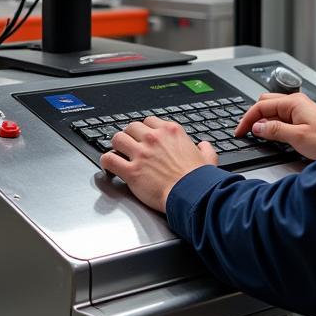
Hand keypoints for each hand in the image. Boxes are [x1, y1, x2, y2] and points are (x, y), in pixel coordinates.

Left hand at [100, 117, 216, 211]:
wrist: (192, 194)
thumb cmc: (199, 178)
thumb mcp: (208, 158)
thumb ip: (205, 149)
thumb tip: (204, 146)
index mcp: (171, 131)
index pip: (149, 121)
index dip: (145, 130)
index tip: (143, 137)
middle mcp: (154, 138)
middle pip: (132, 127)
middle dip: (129, 135)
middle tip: (129, 145)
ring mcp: (142, 153)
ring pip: (118, 139)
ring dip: (116, 146)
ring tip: (117, 153)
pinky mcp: (132, 171)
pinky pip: (110, 160)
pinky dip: (106, 162)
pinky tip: (109, 166)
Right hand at [234, 92, 315, 159]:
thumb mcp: (297, 137)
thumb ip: (274, 131)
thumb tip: (257, 127)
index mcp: (294, 103)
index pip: (262, 105)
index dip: (248, 119)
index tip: (239, 131)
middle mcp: (296, 103)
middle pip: (266, 103)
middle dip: (254, 116)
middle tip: (246, 132)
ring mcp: (300, 110)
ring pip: (273, 110)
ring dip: (263, 120)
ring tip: (256, 134)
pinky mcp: (303, 119)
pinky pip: (282, 118)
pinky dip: (273, 125)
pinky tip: (272, 135)